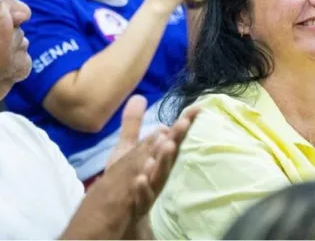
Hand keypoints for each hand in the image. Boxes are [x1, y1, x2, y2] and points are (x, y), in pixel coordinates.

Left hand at [66, 95, 199, 239]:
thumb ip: (133, 125)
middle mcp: (158, 174)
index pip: (172, 139)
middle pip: (169, 156)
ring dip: (163, 161)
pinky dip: (142, 189)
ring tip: (167, 145)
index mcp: (157, 159)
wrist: (117, 217)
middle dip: (175, 140)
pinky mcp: (138, 208)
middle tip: (183, 123)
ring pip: (159, 176)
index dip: (183, 125)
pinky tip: (140, 179)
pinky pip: (141, 198)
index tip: (196, 108)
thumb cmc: (126, 179)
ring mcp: (150, 191)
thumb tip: (139, 97)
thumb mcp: (127, 150)